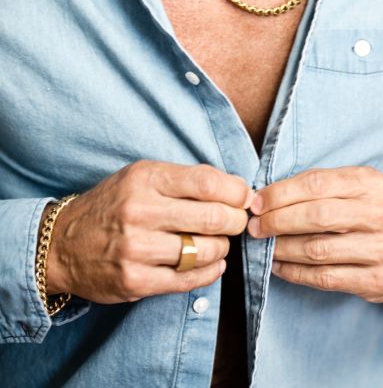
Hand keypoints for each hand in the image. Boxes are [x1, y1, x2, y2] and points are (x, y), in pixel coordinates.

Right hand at [43, 160, 253, 303]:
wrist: (62, 245)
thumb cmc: (113, 205)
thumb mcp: (141, 176)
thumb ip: (184, 179)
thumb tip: (236, 189)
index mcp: (146, 178)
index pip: (207, 183)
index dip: (236, 191)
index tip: (244, 197)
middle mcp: (140, 211)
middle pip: (212, 217)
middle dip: (235, 221)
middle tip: (238, 222)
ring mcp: (136, 249)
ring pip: (204, 251)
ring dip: (221, 248)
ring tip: (218, 243)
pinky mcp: (134, 281)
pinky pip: (187, 280)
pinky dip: (209, 273)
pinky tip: (213, 264)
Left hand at [247, 167, 382, 302]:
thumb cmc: (370, 211)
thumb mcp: (354, 186)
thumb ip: (318, 186)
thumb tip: (265, 197)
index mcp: (371, 183)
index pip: (318, 183)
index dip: (281, 194)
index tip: (257, 202)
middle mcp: (382, 214)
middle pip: (318, 216)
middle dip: (277, 221)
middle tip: (254, 226)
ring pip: (318, 250)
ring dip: (282, 249)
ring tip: (264, 245)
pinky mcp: (378, 281)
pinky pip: (326, 278)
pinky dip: (295, 272)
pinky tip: (280, 266)